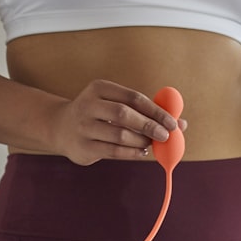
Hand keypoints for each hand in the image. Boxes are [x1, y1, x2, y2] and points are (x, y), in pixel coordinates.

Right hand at [50, 79, 185, 165]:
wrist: (60, 127)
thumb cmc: (99, 113)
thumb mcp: (115, 103)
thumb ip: (145, 111)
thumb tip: (181, 124)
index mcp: (99, 88)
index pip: (133, 97)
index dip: (156, 110)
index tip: (173, 122)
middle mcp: (88, 105)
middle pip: (124, 114)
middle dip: (149, 125)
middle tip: (166, 135)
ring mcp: (83, 127)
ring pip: (119, 135)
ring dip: (141, 141)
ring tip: (151, 143)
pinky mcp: (83, 147)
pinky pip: (113, 152)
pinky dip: (132, 152)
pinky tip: (140, 151)